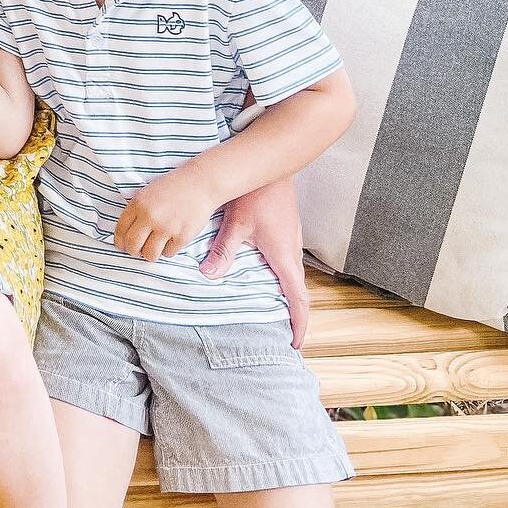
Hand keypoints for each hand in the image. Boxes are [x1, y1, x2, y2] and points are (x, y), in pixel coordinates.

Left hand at [115, 165, 218, 260]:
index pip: (121, 230)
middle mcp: (150, 216)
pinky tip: (171, 240)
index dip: (120, 241)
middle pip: (133, 246)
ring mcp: (166, 227)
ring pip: (150, 255)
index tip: (123, 245)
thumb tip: (126, 235)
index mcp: (138, 203)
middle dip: (134, 251)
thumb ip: (136, 211)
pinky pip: (168, 253)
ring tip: (155, 247)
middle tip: (139, 250)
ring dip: (151, 253)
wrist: (199, 182)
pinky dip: (168, 249)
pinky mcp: (182, 236)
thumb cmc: (172, 187)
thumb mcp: (147, 192)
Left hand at [200, 175, 309, 347]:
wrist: (270, 163)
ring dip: (289, 294)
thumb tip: (209, 277)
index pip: (298, 299)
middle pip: (298, 291)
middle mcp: (293, 251)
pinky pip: (288, 261)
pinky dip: (284, 276)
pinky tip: (270, 275)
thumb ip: (224, 251)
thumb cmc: (255, 193)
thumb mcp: (237, 223)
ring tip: (277, 311)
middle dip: (294, 314)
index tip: (295, 344)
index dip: (298, 323)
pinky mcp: (287, 230)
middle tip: (286, 334)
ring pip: (293, 275)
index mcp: (284, 256)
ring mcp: (292, 240)